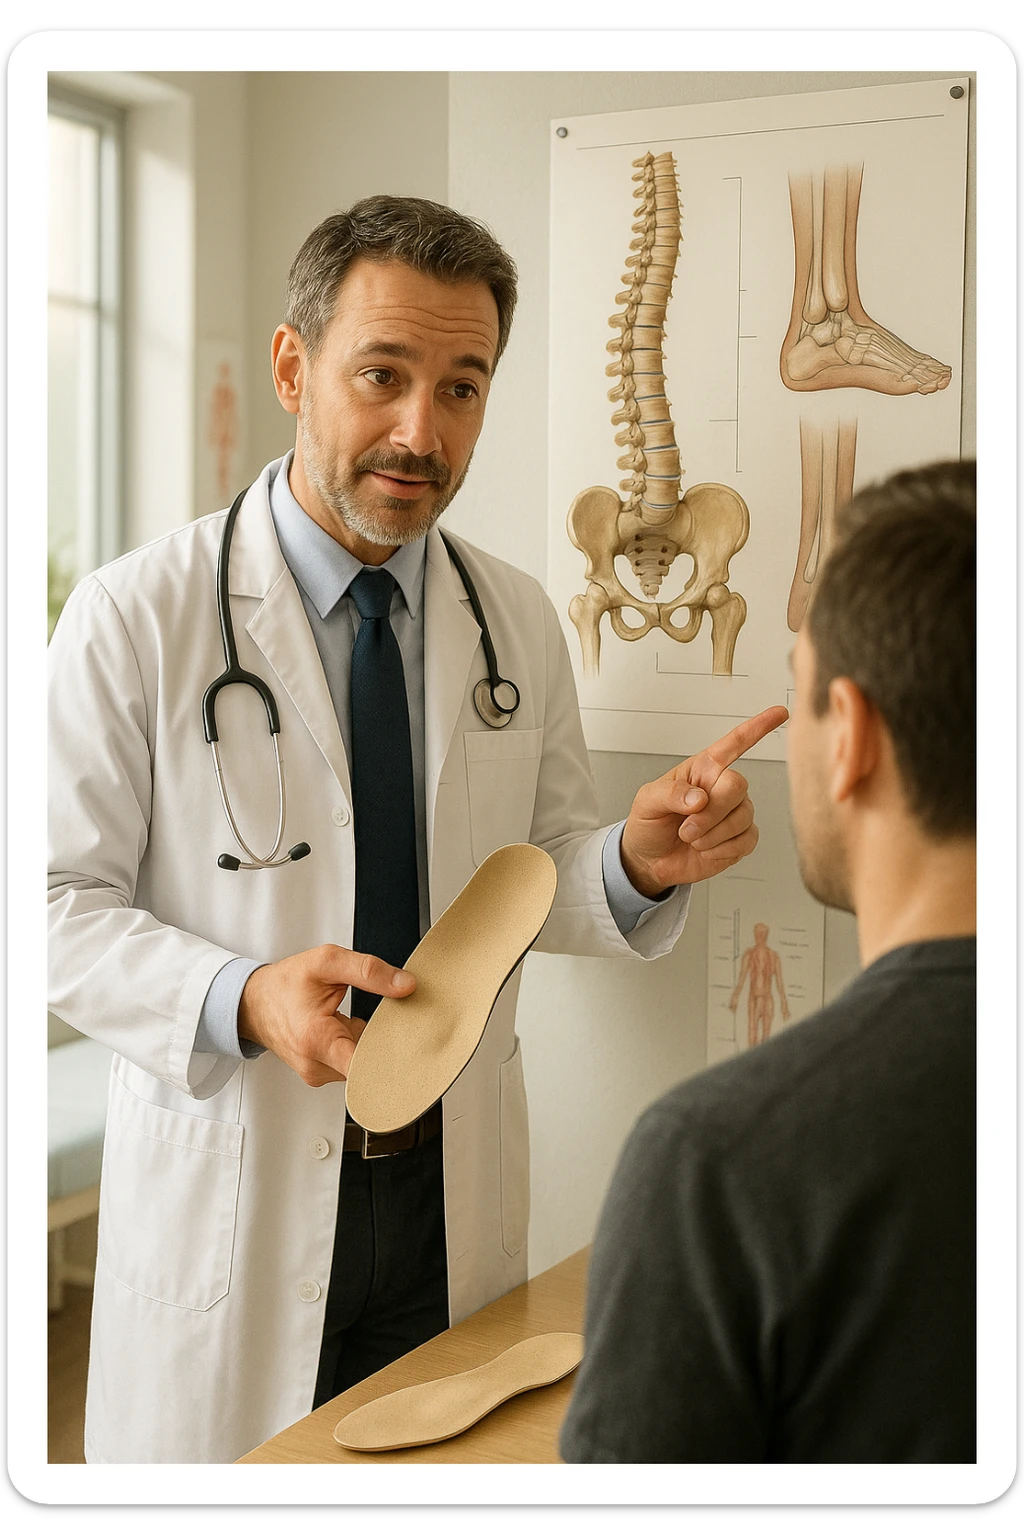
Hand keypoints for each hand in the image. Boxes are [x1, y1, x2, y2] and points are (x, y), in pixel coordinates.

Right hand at [238, 944, 415, 1086]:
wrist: (253, 1003)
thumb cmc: (285, 983)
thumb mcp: (326, 962)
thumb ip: (368, 971)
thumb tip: (405, 985)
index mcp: (317, 1040)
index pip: (367, 1068)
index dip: (393, 1055)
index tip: (409, 1043)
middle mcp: (316, 1066)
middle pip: (370, 1064)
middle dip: (383, 1039)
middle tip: (383, 1014)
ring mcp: (317, 1074)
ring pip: (361, 1063)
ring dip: (367, 1041)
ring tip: (352, 1016)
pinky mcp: (319, 1074)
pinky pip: (350, 1063)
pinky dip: (355, 1045)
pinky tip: (346, 1027)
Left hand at [620, 706, 788, 896]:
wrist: (650, 861)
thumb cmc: (648, 824)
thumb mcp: (647, 802)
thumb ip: (670, 793)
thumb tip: (699, 798)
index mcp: (703, 770)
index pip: (734, 744)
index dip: (757, 728)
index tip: (780, 713)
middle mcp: (722, 788)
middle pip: (737, 785)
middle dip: (711, 812)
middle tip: (686, 828)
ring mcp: (733, 813)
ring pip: (743, 817)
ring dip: (712, 834)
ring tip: (691, 839)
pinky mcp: (740, 839)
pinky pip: (746, 841)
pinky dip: (721, 850)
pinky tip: (705, 850)